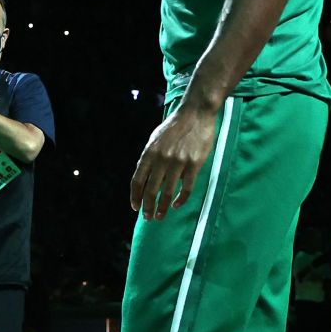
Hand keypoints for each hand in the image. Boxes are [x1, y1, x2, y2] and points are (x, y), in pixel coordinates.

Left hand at [130, 103, 217, 220]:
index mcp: (149, 152)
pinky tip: (176, 205)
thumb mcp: (155, 140)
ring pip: (167, 191)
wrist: (195, 113)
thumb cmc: (174, 127)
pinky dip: (180, 199)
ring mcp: (178, 162)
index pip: (137, 180)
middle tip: (147, 218)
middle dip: (147, 206)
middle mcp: (161, 158)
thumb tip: (144, 178)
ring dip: (162, 207)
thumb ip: (149, 158)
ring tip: (159, 216)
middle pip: (151, 189)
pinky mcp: (194, 164)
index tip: (135, 207)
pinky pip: (186, 187)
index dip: (135, 196)